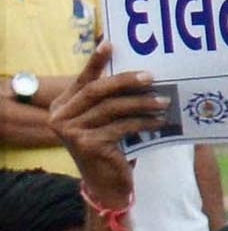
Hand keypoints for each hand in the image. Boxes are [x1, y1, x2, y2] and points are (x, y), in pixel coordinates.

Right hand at [45, 53, 167, 192]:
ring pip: (111, 108)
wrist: (108, 186)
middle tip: (151, 76)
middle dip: (125, 81)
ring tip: (164, 100)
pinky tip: (161, 121)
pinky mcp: (87, 144)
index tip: (110, 44)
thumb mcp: (107, 122)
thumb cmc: (112, 149)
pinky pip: (121, 126)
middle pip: (96, 91)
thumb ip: (110, 101)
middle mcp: (59, 117)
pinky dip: (143, 122)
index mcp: (62, 106)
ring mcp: (71, 131)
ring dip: (141, 103)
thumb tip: (139, 75)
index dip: (95, 62)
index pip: (83, 81)